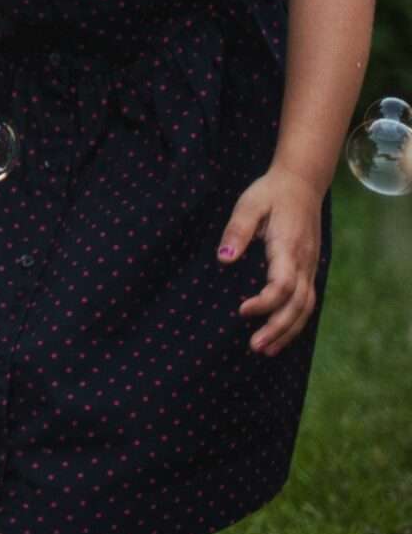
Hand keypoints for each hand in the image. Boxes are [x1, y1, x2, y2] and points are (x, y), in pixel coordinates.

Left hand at [220, 165, 323, 355]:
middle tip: (256, 347)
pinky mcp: (308, 269)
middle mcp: (304, 262)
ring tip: (265, 349)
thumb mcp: (248, 205)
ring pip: (306, 307)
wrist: (301, 183)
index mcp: (288, 247)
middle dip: (278, 329)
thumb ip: (237, 231)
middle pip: (298, 305)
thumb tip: (224, 260)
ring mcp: (310, 267)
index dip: (265, 303)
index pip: (283, 285)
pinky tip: (280, 334)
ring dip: (288, 331)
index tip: (242, 311)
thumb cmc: (270, 193)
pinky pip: (307, 301)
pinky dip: (296, 321)